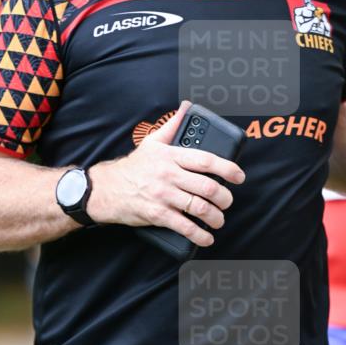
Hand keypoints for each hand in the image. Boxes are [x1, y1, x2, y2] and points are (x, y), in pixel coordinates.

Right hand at [88, 101, 245, 246]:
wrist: (106, 189)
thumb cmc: (132, 167)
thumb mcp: (152, 142)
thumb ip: (172, 126)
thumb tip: (187, 107)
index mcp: (171, 156)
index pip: (206, 161)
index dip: (227, 169)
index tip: (239, 176)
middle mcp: (169, 175)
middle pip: (207, 187)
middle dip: (224, 198)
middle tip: (227, 202)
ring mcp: (163, 196)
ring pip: (199, 208)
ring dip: (216, 217)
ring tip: (219, 220)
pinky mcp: (157, 214)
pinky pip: (184, 226)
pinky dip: (199, 234)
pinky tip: (206, 237)